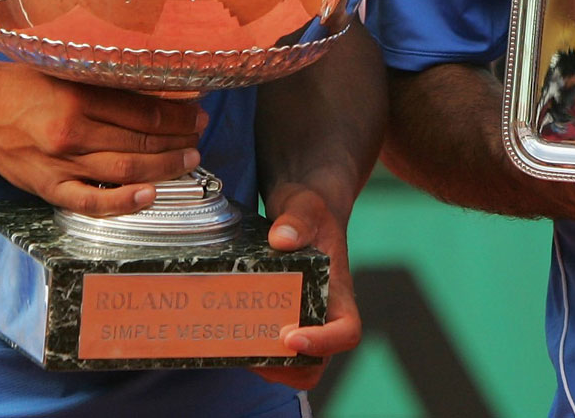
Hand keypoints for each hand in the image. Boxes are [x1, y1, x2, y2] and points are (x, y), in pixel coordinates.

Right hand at [0, 64, 206, 215]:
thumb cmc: (25, 85)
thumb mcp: (69, 72)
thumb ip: (108, 85)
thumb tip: (161, 89)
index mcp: (79, 96)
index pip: (144, 110)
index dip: (178, 114)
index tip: (197, 112)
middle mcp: (72, 131)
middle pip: (140, 140)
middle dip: (178, 140)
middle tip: (198, 136)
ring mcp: (60, 163)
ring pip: (124, 170)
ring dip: (164, 167)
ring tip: (187, 160)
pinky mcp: (48, 187)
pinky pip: (90, 202)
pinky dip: (123, 202)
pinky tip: (149, 196)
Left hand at [253, 185, 359, 387]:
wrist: (300, 211)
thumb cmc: (310, 209)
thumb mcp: (306, 206)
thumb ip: (297, 219)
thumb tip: (281, 239)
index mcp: (338, 292)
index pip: (346, 331)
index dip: (324, 343)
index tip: (292, 337)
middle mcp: (322, 313)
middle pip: (317, 362)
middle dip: (288, 368)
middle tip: (255, 353)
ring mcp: (301, 320)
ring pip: (293, 365)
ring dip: (268, 366)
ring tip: (238, 349)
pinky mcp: (279, 319)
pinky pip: (272, 350)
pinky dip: (253, 353)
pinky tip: (228, 337)